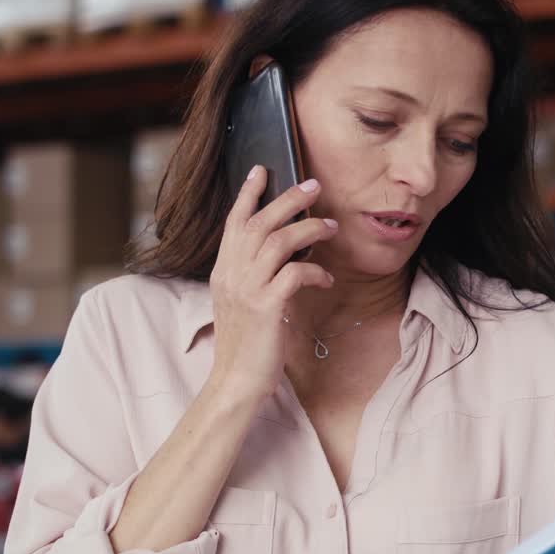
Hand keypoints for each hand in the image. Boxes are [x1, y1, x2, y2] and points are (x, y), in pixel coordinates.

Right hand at [206, 166, 336, 400]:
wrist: (235, 383)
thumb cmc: (246, 346)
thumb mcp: (242, 304)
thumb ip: (253, 277)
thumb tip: (282, 257)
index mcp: (223, 272)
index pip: (234, 223)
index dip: (248, 194)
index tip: (262, 170)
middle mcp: (230, 275)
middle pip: (258, 223)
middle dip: (287, 199)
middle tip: (314, 185)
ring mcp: (246, 290)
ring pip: (278, 242)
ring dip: (308, 229)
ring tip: (331, 226)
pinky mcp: (265, 308)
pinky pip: (294, 275)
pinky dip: (315, 272)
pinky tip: (327, 279)